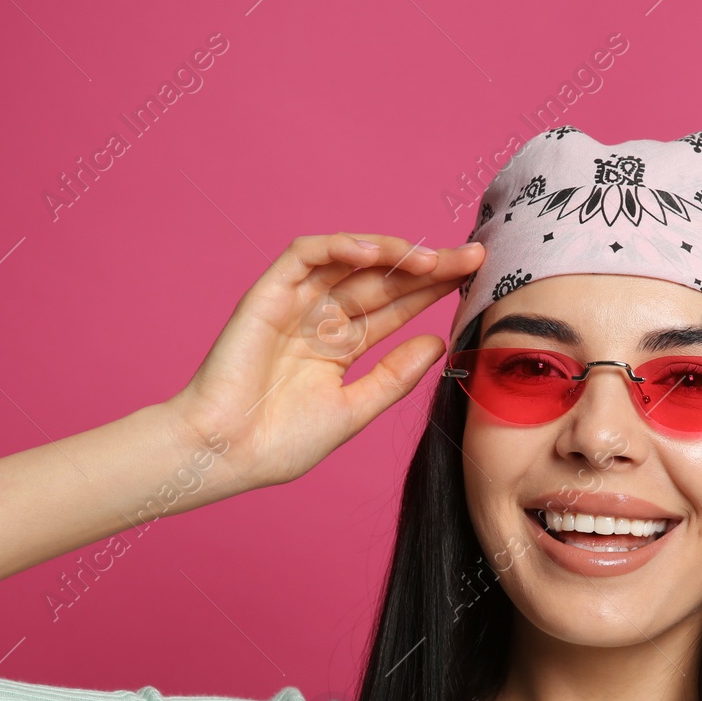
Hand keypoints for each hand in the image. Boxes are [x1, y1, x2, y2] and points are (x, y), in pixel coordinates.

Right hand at [167, 232, 484, 489]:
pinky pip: (305, 255)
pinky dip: (339, 246)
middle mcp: (319, 319)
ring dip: (391, 252)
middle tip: (472, 257)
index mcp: (339, 346)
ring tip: (432, 258)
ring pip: (348, 261)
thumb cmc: (279, 443)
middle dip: (426, 266)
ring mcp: (295, 304)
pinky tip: (375, 252)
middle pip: (381, 280)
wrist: (226, 454)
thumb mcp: (354, 409)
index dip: (432, 291)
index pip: (395, 307)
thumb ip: (394, 376)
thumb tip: (438, 343)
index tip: (475, 281)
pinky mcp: (268, 294)